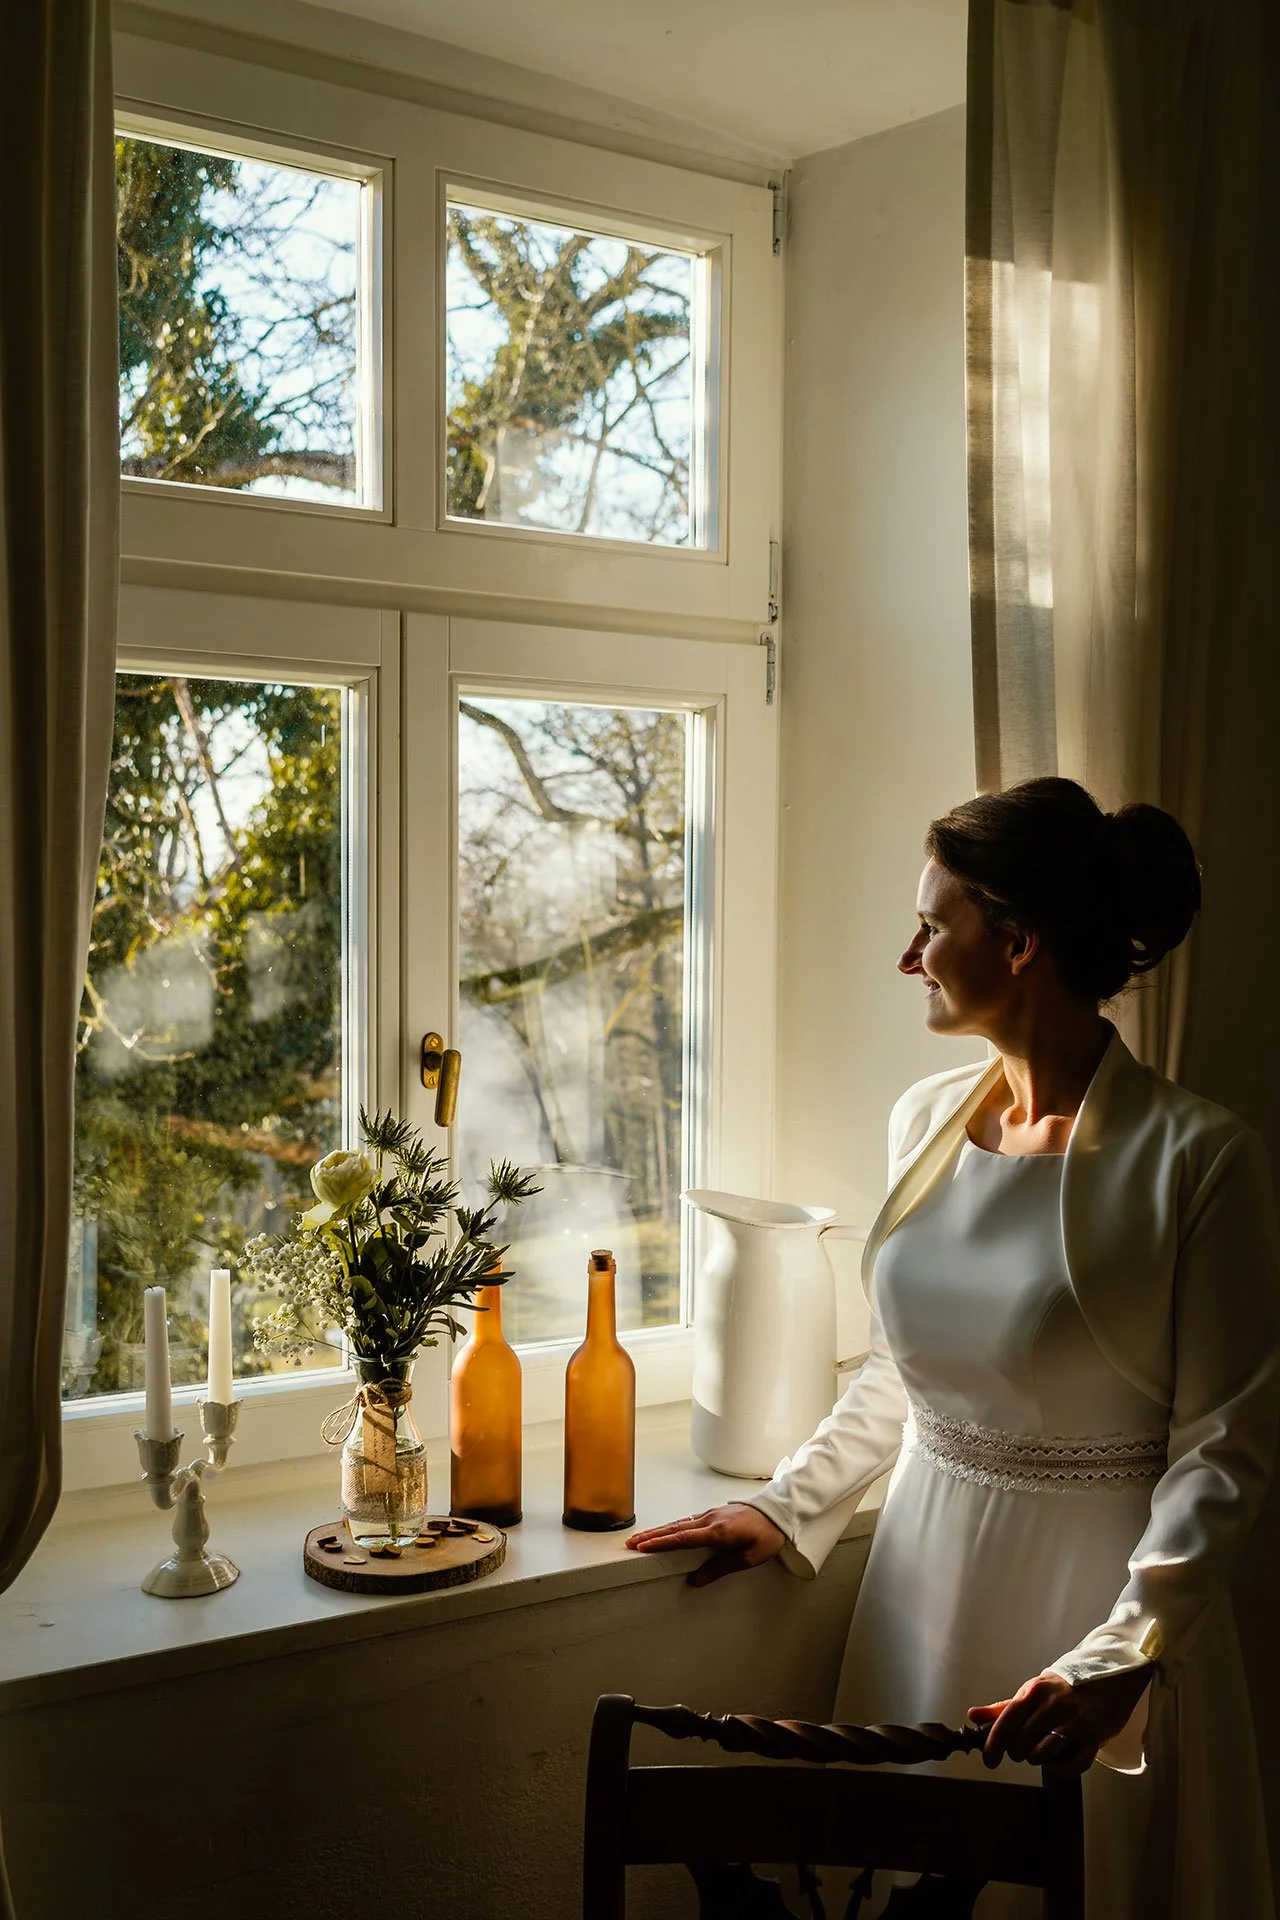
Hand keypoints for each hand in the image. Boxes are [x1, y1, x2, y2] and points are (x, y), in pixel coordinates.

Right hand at [625, 1504, 786, 1587]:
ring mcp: (711, 1514)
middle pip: (675, 1529)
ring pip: (679, 1523)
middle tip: (630, 1543)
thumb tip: (696, 1580)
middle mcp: (711, 1520)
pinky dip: (672, 1527)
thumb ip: (722, 1568)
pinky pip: (688, 1521)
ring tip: (640, 1538)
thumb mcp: (750, 1557)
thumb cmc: (768, 1534)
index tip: (642, 1547)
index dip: (661, 1543)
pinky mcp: (714, 1513)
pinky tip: (665, 1531)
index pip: (683, 1538)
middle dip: (651, 1536)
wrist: (780, 1511)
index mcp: (719, 1532)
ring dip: (659, 1531)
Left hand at [968, 1664, 1153, 1773]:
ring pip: (1043, 1756)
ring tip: (1041, 1751)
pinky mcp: (1094, 1738)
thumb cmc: (1065, 1688)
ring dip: (1038, 1760)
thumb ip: (1004, 1706)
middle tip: (1023, 1748)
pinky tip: (1059, 1761)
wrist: (1111, 1678)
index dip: (993, 1744)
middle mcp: (1054, 1706)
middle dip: (1018, 1752)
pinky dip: (1061, 1770)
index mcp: (1035, 1691)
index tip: (989, 1761)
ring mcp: (1076, 1723)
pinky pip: (1072, 1766)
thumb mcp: (1035, 1690)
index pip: (1006, 1721)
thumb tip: (972, 1716)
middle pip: (1021, 1743)